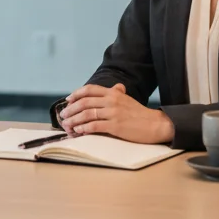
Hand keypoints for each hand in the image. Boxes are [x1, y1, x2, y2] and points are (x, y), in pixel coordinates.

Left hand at [59, 83, 173, 143]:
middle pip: (85, 102)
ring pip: (87, 114)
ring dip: (74, 119)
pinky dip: (84, 128)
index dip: (76, 94)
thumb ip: (118, 93)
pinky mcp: (115, 126)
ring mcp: (113, 113)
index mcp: (113, 93)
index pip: (89, 90)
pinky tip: (78, 130)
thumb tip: (115, 87)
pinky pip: (94, 126)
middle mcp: (111, 100)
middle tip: (63, 115)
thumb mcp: (128, 99)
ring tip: (67, 124)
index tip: (68, 100)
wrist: (155, 124)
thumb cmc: (140, 113)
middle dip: (71, 109)